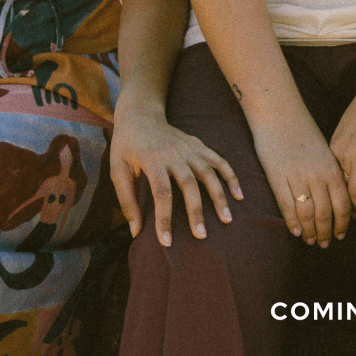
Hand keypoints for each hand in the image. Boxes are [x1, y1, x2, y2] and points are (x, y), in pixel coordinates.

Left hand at [110, 103, 241, 246]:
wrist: (140, 113)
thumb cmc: (126, 145)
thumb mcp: (116, 169)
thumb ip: (126, 200)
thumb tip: (135, 232)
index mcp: (152, 159)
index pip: (161, 192)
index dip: (164, 218)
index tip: (167, 242)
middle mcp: (174, 153)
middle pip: (189, 184)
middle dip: (196, 211)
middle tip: (201, 236)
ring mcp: (189, 148)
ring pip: (209, 172)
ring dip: (219, 195)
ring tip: (227, 219)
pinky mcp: (198, 145)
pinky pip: (218, 161)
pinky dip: (230, 176)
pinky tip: (238, 194)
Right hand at [250, 107, 350, 247]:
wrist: (279, 112)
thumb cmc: (302, 131)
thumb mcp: (324, 151)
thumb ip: (330, 173)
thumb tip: (336, 196)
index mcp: (332, 169)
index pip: (343, 205)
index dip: (343, 224)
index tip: (341, 235)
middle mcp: (318, 176)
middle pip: (326, 214)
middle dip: (327, 232)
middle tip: (325, 244)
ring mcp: (297, 177)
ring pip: (307, 214)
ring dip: (310, 232)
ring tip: (310, 241)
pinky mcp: (277, 177)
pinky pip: (287, 206)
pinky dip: (292, 222)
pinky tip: (295, 232)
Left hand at [330, 76, 355, 218]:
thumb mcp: (350, 125)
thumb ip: (347, 144)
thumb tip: (347, 160)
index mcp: (335, 146)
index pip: (329, 180)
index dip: (331, 196)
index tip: (333, 208)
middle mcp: (343, 153)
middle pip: (338, 189)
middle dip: (339, 208)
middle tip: (344, 220)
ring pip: (353, 191)